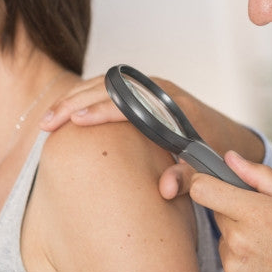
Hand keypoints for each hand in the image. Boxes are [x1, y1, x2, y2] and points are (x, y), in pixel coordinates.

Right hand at [41, 74, 266, 169]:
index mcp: (174, 108)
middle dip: (75, 102)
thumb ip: (187, 179)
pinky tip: (65, 111)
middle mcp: (161, 90)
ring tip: (48, 118)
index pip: (132, 103)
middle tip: (47, 122)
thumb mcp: (204, 170)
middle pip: (111, 86)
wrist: (225, 134)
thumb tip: (163, 189)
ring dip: (74, 97)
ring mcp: (150, 86)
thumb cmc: (212, 154)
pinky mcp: (142, 88)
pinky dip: (84, 95)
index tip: (74, 121)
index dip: (101, 111)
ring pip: (105, 82)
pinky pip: (108, 85)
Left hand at [190, 151, 271, 271]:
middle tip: (263, 222)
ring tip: (269, 247)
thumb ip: (259, 175)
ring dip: (238, 240)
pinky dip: (241, 263)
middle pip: (216, 214)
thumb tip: (229, 157)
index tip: (211, 182)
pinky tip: (265, 265)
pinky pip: (228, 265)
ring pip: (223, 241)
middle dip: (233, 212)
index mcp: (256, 213)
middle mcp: (239, 240)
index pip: (203, 189)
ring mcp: (234, 267)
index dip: (204, 181)